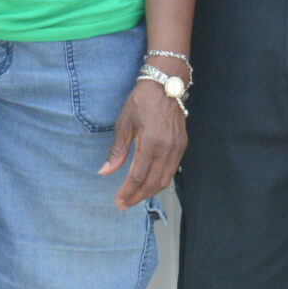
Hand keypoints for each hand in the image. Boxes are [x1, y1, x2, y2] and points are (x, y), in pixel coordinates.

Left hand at [101, 78, 188, 208]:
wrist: (165, 84)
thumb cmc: (141, 101)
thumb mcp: (124, 124)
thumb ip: (117, 151)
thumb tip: (105, 172)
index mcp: (150, 143)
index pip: (138, 176)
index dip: (128, 192)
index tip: (119, 201)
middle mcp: (167, 149)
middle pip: (153, 183)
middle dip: (138, 197)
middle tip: (125, 204)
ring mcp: (177, 148)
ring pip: (165, 180)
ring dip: (149, 192)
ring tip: (135, 197)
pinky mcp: (182, 145)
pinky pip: (172, 170)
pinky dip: (160, 181)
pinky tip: (149, 182)